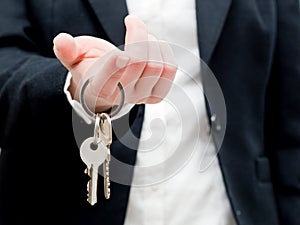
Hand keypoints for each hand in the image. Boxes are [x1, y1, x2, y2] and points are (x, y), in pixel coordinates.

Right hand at [53, 15, 176, 112]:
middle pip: (140, 64)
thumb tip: (61, 40)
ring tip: (143, 38)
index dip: (116, 65)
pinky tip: (154, 46)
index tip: (122, 47)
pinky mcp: (156, 93)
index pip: (108, 81)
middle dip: (138, 35)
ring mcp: (141, 96)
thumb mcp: (75, 58)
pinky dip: (165, 52)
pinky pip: (170, 70)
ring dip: (153, 43)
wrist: (106, 87)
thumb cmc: (91, 69)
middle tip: (132, 23)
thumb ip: (67, 50)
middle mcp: (122, 96)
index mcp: (99, 88)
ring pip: (158, 66)